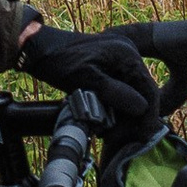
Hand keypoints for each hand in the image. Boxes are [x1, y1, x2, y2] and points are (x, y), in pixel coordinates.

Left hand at [15, 21, 159, 132]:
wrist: (37, 48)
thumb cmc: (59, 62)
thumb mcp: (86, 79)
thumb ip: (115, 93)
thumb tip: (142, 108)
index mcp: (126, 54)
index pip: (148, 89)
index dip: (148, 115)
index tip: (143, 136)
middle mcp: (127, 54)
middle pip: (140, 93)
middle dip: (131, 117)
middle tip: (117, 137)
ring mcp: (118, 60)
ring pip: (129, 94)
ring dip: (121, 115)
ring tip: (106, 131)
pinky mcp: (108, 67)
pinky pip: (118, 89)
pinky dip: (113, 106)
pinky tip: (102, 120)